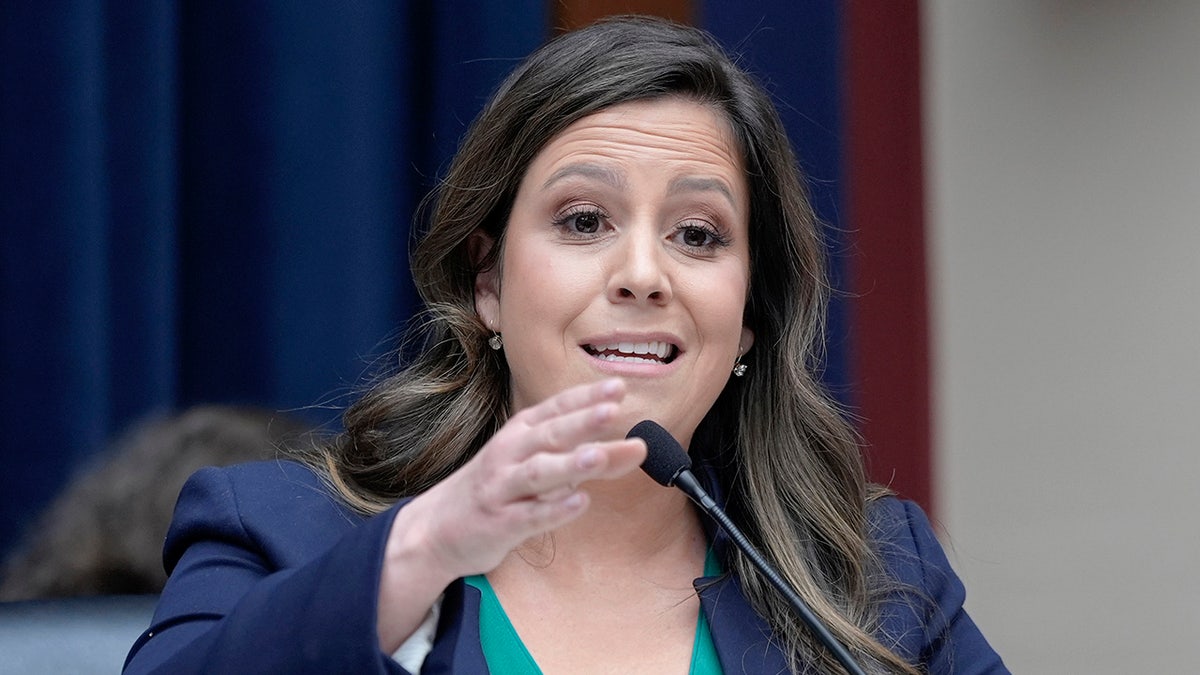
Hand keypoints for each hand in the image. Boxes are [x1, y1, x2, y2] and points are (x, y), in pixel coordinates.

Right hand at [376, 378, 645, 648]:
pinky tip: (580, 502)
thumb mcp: (536, 464)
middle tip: (613, 411)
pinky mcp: (499, 523)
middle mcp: (510, 455)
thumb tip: (635, 448)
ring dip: (569, 464)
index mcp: (520, 433)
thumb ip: (583, 457)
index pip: (556, 409)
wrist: (436, 528)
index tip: (619, 386)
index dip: (586, 397)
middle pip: (550, 435)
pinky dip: (554, 510)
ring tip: (598, 457)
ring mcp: (502, 488)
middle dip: (581, 422)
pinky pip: (529, 516)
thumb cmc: (498, 489)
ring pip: (538, 473)